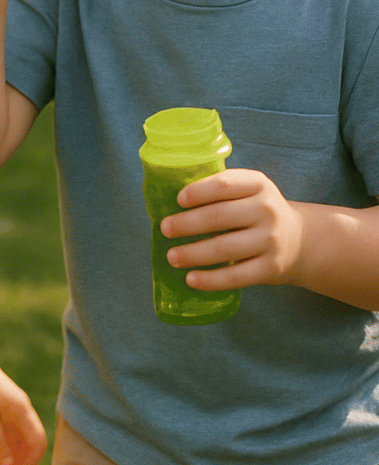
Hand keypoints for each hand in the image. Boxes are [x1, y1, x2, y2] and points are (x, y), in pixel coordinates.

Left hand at [0, 362, 46, 464]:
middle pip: (30, 448)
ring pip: (20, 446)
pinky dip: (3, 453)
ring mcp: (15, 417)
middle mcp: (23, 416)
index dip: (30, 463)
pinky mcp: (6, 419)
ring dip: (9, 461)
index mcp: (23, 413)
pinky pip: (11, 441)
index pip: (38, 442)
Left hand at [160, 168, 304, 290]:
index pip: (224, 185)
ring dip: (193, 254)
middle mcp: (267, 210)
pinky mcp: (270, 268)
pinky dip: (210, 280)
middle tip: (165, 229)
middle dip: (187, 224)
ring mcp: (270, 240)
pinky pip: (235, 276)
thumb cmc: (260, 211)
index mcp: (258, 184)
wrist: (299, 240)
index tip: (178, 200)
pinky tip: (191, 279)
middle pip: (220, 217)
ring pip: (224, 248)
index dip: (199, 192)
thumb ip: (222, 189)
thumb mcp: (251, 190)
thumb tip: (174, 199)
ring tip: (172, 256)